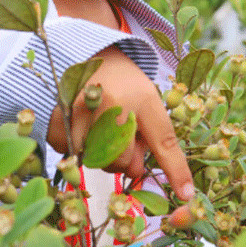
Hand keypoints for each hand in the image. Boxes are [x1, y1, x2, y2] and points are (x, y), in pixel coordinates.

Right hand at [47, 46, 194, 200]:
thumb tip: (136, 173)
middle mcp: (114, 104)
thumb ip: (150, 137)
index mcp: (142, 99)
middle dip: (122, 157)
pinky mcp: (59, 112)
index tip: (186, 194)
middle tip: (118, 133)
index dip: (176, 171)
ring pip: (94, 161)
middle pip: (122, 162)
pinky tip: (79, 126)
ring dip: (97, 152)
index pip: (164, 142)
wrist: (92, 51)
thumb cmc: (124, 80)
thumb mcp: (146, 99)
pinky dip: (73, 146)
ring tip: (98, 126)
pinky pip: (68, 152)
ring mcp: (83, 109)